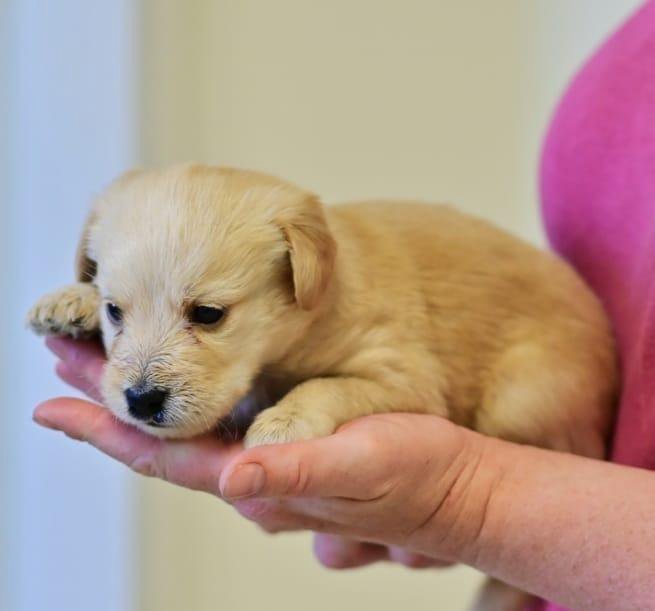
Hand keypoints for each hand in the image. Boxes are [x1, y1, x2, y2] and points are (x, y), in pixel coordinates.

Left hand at [36, 337, 493, 566]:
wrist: (452, 486)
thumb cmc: (415, 477)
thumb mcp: (363, 469)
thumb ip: (298, 475)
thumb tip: (235, 478)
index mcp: (260, 483)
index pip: (167, 457)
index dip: (108, 430)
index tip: (54, 403)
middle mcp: (252, 479)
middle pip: (162, 441)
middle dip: (108, 401)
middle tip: (63, 356)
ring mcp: (267, 464)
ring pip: (185, 430)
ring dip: (142, 399)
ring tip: (103, 361)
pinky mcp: (287, 445)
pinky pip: (219, 423)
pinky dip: (185, 400)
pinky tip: (178, 382)